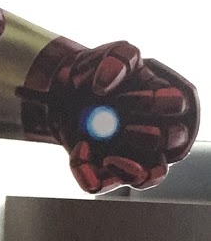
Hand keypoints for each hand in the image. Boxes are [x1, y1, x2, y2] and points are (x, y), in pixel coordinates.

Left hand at [49, 41, 198, 193]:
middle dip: (146, 134)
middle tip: (116, 124)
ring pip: (153, 175)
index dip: (152, 103)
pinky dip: (92, 176)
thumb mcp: (108, 55)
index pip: (176, 104)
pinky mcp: (109, 171)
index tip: (120, 98)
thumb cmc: (98, 73)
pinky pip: (104, 184)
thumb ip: (116, 60)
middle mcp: (160, 130)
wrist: (63, 94)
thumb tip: (104, 84)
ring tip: (108, 157)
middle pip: (173, 141)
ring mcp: (138, 155)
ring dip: (131, 169)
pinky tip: (80, 155)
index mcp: (164, 98)